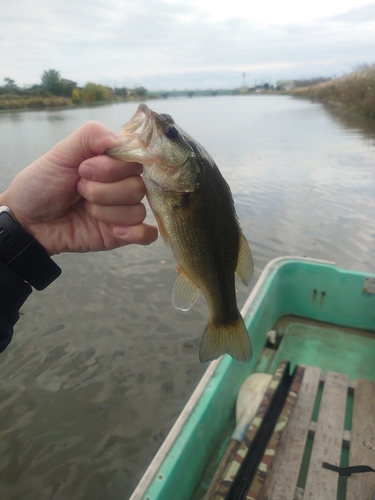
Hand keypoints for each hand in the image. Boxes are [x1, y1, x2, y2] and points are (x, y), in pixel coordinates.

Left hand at [0, 121, 157, 254]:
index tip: (84, 169)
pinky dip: (135, 232)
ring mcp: (122, 209)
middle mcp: (121, 183)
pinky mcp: (122, 233)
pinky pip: (147, 233)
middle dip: (103, 191)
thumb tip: (124, 140)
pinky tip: (114, 231)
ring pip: (138, 209)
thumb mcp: (61, 152)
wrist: (28, 220)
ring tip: (84, 209)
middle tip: (79, 190)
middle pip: (137, 186)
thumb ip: (92, 136)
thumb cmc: (42, 184)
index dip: (113, 167)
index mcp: (111, 161)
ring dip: (106, 211)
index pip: (136, 159)